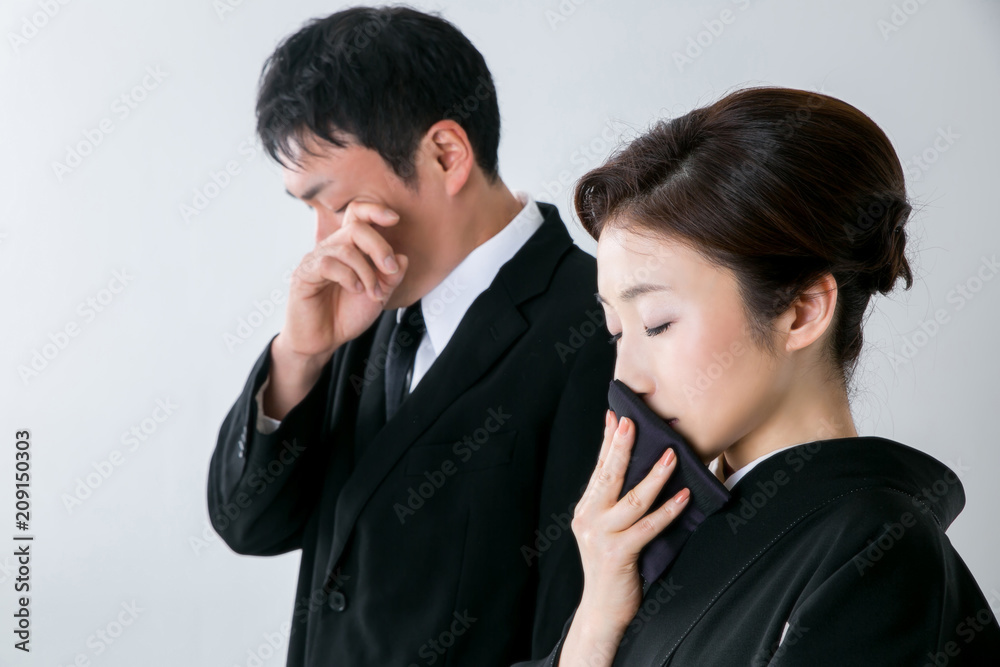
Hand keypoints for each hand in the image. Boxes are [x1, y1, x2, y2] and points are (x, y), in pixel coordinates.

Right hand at [263, 201, 406, 419]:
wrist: (323, 341)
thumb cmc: (346, 315)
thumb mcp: (378, 296)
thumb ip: (391, 277)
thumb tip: (403, 257)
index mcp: (348, 248)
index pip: (357, 215)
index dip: (374, 210)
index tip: (394, 219)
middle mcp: (331, 249)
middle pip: (356, 227)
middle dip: (380, 246)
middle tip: (390, 269)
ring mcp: (315, 260)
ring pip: (345, 247)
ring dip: (367, 271)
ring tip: (372, 292)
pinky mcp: (304, 275)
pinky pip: (328, 264)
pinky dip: (348, 276)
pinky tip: (355, 290)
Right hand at [559, 409, 689, 665]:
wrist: (602, 611)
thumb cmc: (614, 568)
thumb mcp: (609, 531)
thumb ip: (618, 505)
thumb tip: (641, 472)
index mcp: (586, 509)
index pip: (599, 469)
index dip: (609, 442)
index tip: (617, 415)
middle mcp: (588, 518)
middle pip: (609, 476)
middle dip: (622, 446)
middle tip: (635, 421)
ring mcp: (600, 536)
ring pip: (631, 499)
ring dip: (654, 475)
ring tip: (671, 454)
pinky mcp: (617, 553)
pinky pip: (647, 527)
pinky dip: (668, 511)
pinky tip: (683, 497)